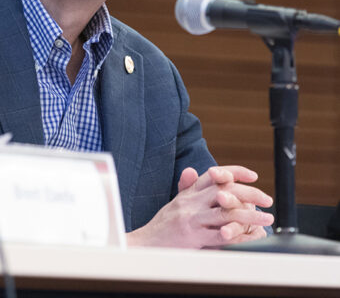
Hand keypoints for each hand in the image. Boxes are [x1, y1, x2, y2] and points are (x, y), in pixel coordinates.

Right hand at [127, 165, 273, 248]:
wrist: (145, 243)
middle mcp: (190, 202)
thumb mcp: (174, 202)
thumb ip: (186, 188)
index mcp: (188, 193)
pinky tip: (252, 236)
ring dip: (250, 215)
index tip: (253, 175)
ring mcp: (191, 219)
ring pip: (226, 212)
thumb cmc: (162, 225)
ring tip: (267, 218)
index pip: (213, 175)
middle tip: (267, 199)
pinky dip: (239, 236)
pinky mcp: (193, 236)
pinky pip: (221, 235)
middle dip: (250, 194)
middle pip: (224, 190)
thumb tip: (191, 170)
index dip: (234, 172)